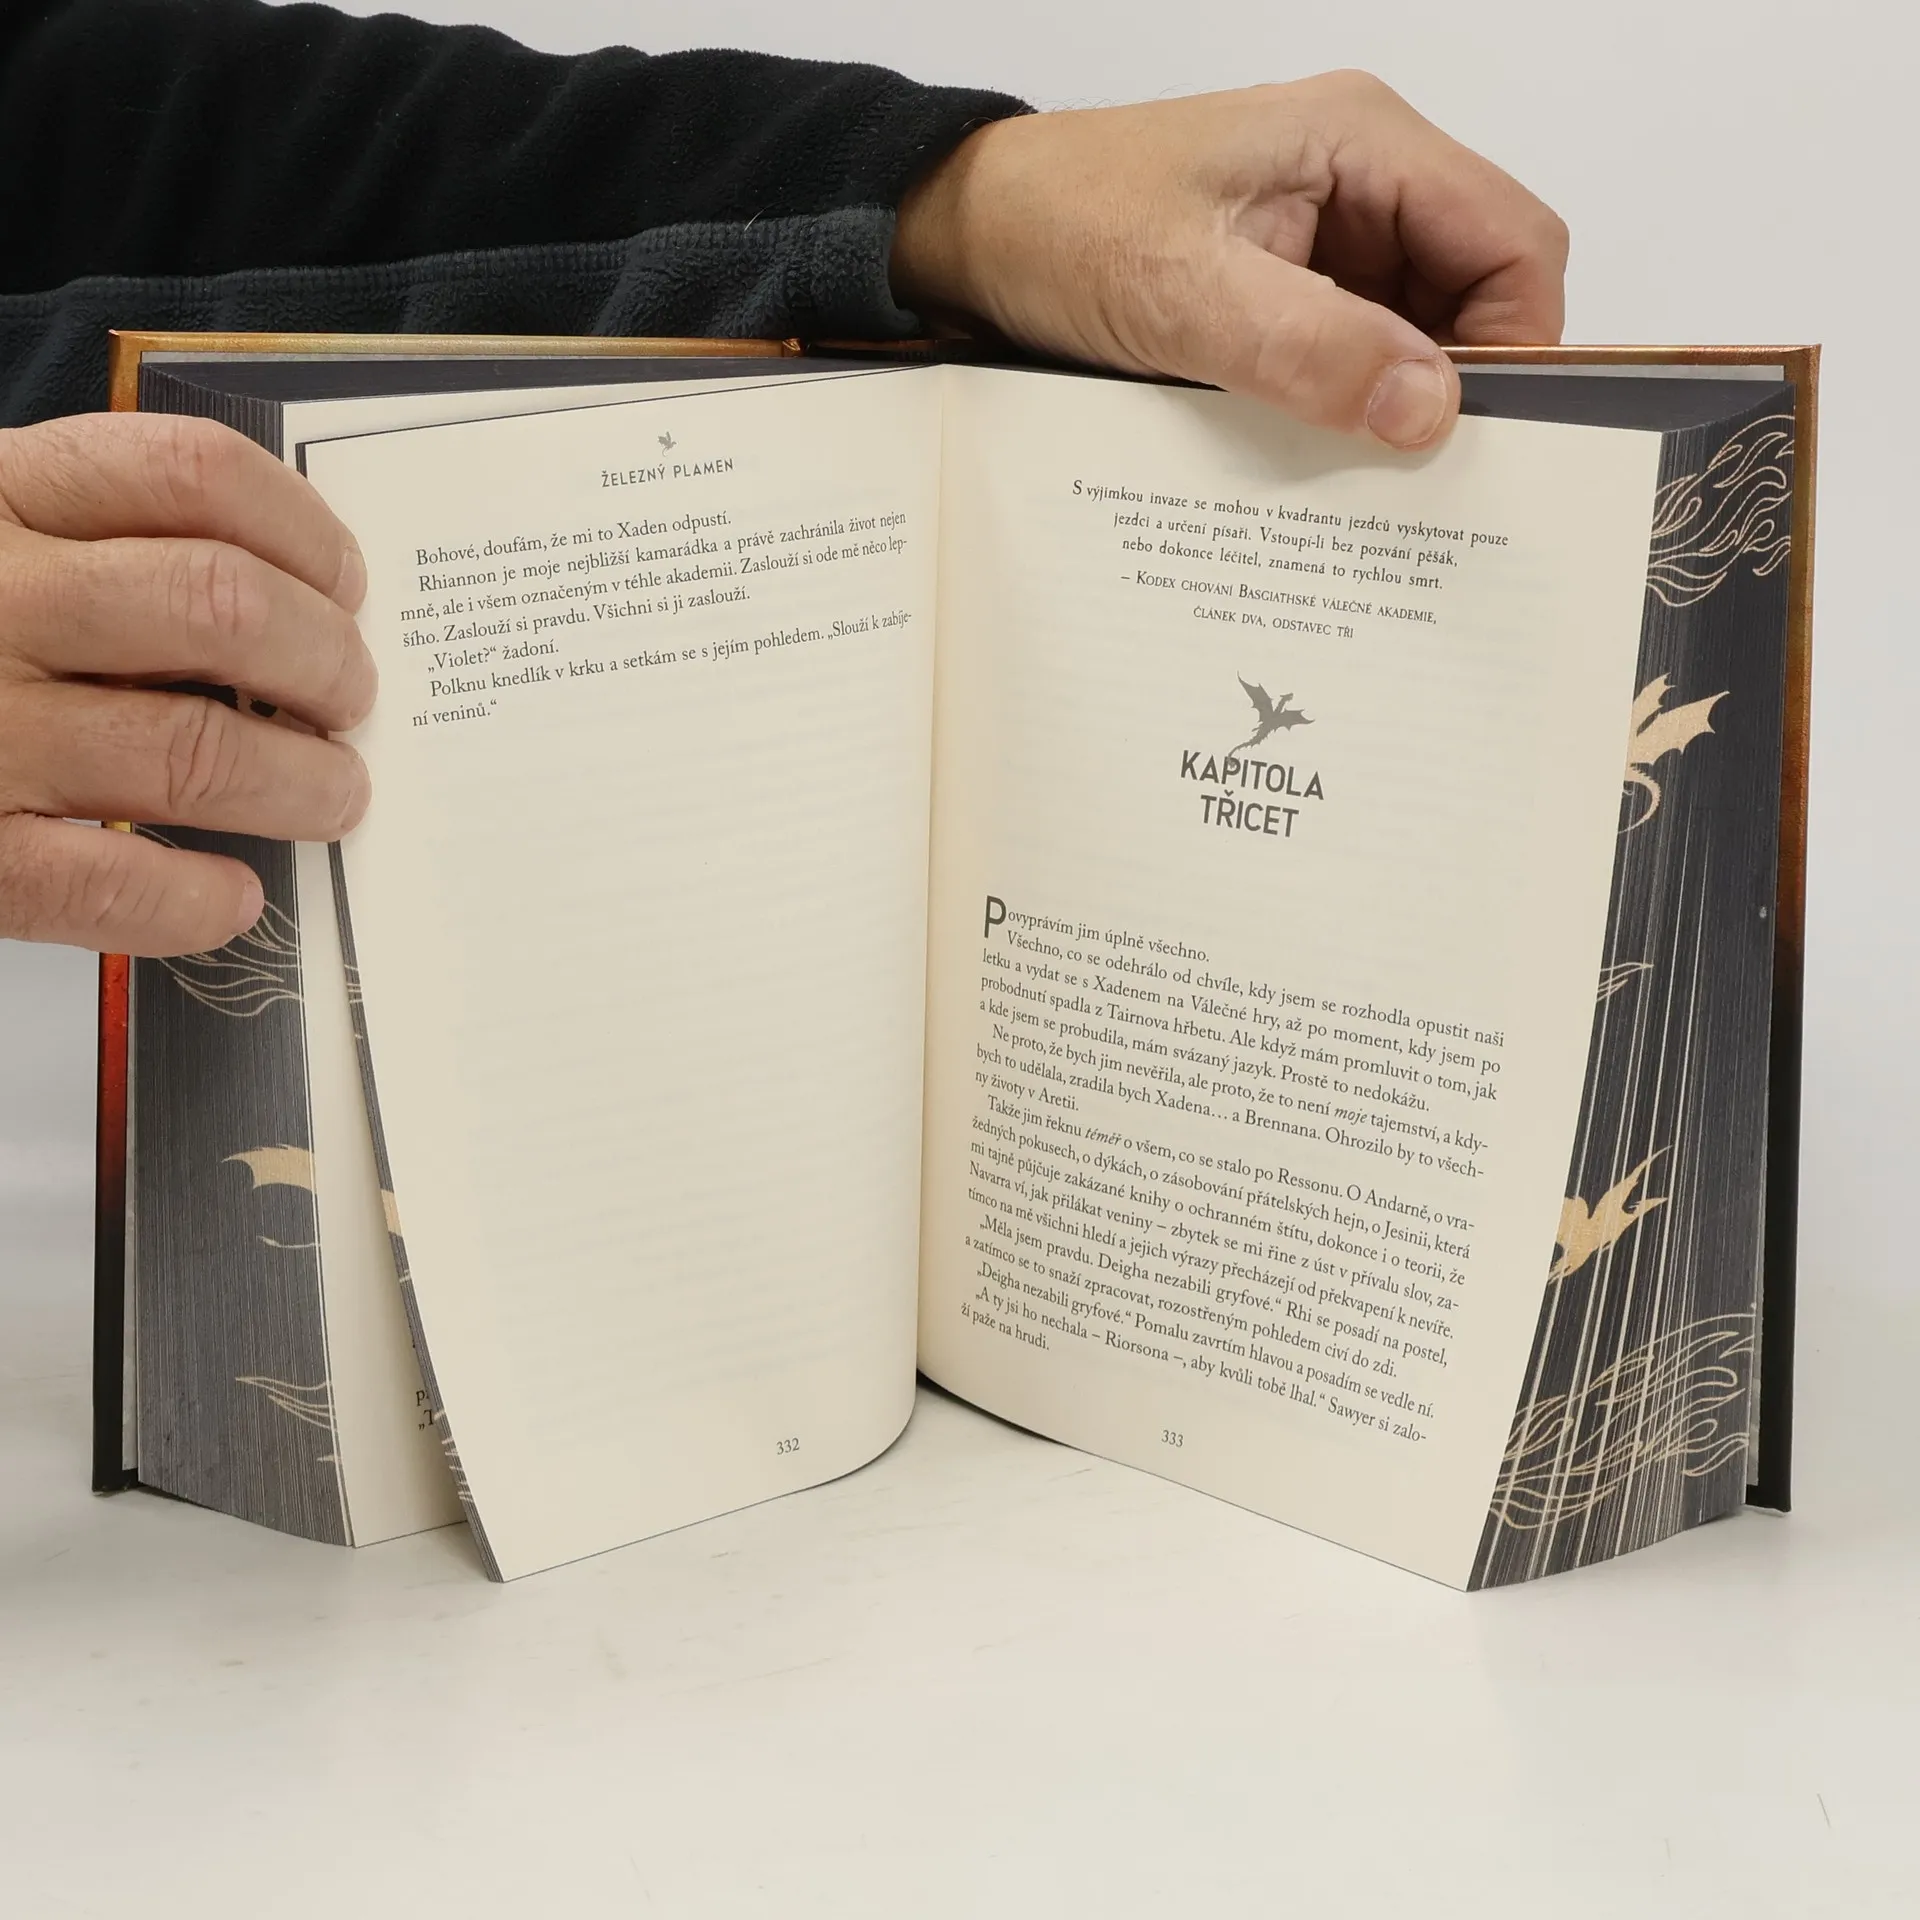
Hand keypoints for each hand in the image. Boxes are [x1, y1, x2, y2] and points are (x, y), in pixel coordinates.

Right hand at [0, 413, 373, 954]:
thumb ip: (110, 545)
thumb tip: (304, 608)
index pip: (190, 475)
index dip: (304, 534)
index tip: (349, 588)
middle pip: (218, 606)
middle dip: (324, 661)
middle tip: (351, 699)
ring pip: (188, 751)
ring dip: (298, 784)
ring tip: (333, 795)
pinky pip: (100, 885)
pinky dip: (190, 900)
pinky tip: (230, 896)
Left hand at [892, 72, 1569, 448]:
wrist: (973, 232)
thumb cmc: (1061, 227)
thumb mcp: (1182, 295)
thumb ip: (1308, 346)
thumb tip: (1429, 410)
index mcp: (1363, 141)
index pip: (1514, 240)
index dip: (1518, 343)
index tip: (1474, 440)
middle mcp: (1363, 178)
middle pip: (1479, 289)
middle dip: (1459, 384)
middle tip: (1417, 481)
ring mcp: (1328, 233)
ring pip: (1419, 330)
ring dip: (1398, 403)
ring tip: (1362, 480)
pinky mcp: (1289, 284)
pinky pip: (1356, 349)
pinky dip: (1349, 404)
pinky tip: (1319, 456)